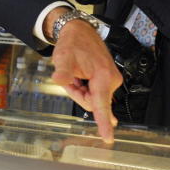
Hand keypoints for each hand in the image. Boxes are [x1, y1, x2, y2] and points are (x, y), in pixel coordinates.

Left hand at [49, 16, 121, 142]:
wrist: (80, 32)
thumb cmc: (73, 44)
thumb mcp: (64, 57)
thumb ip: (63, 71)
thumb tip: (59, 80)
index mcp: (103, 77)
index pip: (102, 105)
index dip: (103, 123)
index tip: (108, 138)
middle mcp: (111, 81)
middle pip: (91, 102)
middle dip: (77, 93)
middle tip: (70, 77)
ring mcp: (110, 81)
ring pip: (91, 98)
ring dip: (79, 89)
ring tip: (76, 73)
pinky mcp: (107, 80)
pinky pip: (93, 92)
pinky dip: (83, 86)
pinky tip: (80, 75)